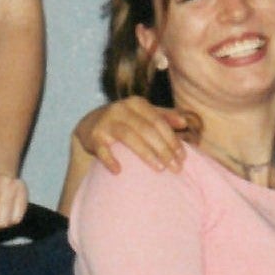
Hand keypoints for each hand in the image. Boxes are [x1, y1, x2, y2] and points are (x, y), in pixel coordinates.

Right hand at [78, 96, 196, 171]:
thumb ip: (164, 116)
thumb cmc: (125, 121)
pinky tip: (118, 170)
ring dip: (146, 154)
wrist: (90, 124)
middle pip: (147, 130)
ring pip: (129, 137)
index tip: (183, 157)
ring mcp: (106, 122)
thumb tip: (184, 122)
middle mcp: (121, 109)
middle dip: (164, 150)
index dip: (172, 139)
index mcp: (136, 103)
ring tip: (160, 168)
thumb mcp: (143, 114)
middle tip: (176, 168)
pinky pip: (102, 150)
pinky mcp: (93, 137)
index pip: (158, 122)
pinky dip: (110, 160)